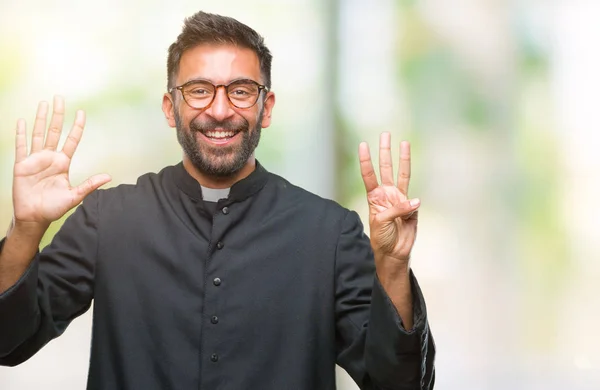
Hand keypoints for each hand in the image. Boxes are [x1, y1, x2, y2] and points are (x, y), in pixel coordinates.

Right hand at [12, 96, 110, 227]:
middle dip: (58, 115)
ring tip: (44, 103)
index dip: (77, 126)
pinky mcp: (22, 165)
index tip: (81, 112)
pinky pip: (21, 146)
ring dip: (41, 118)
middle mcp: (50, 158)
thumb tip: (108, 177)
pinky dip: (21, 133)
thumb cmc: (54, 207)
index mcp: (63, 163)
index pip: (71, 140)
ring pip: (39, 133)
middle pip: (55, 131)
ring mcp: (35, 159)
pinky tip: (22, 121)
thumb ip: (90, 185)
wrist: (34, 217)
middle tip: (60, 97)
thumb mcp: (75, 195)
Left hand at [359, 132, 419, 271]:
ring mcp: (399, 198)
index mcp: (374, 197)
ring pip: (401, 174)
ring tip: (403, 142)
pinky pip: (413, 199)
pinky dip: (414, 202)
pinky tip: (414, 204)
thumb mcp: (381, 222)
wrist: (393, 252)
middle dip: (385, 151)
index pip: (368, 174)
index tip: (363, 145)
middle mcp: (386, 194)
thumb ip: (397, 209)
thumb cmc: (382, 237)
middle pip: (385, 168)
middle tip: (385, 134)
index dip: (366, 160)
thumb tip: (415, 201)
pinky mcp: (411, 207)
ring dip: (402, 158)